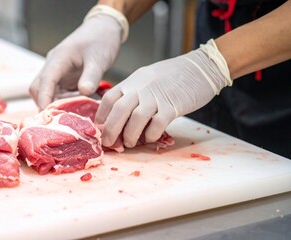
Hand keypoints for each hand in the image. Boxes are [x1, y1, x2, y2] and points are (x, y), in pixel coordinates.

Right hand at [30, 15, 122, 109]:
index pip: (45, 80)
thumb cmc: (100, 41)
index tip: (47, 114)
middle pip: (38, 88)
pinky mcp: (62, 77)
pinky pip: (57, 93)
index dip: (44, 98)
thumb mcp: (99, 59)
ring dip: (56, 104)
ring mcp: (56, 72)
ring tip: (75, 111)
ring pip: (46, 92)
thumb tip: (84, 92)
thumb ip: (92, 76)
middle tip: (61, 119)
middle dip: (45, 104)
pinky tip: (78, 105)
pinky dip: (64, 101)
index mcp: (59, 59)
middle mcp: (52, 66)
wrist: (103, 30)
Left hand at [95, 40, 231, 147]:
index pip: (109, 98)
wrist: (201, 67)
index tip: (100, 128)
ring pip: (136, 119)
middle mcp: (141, 88)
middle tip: (108, 143)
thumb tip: (118, 114)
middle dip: (110, 130)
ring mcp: (157, 97)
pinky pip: (157, 124)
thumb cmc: (173, 75)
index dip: (102, 115)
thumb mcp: (146, 78)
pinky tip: (150, 138)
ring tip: (130, 143)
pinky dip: (151, 135)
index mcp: (132, 81)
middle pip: (119, 111)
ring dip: (130, 136)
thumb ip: (132, 93)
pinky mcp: (173, 106)